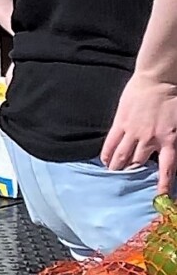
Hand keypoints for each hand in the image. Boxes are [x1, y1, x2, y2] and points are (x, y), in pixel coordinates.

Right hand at [101, 74, 176, 190]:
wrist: (158, 78)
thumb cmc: (174, 96)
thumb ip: (174, 139)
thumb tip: (170, 152)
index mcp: (170, 139)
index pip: (167, 168)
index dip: (162, 184)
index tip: (160, 197)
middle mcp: (150, 139)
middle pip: (139, 163)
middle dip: (134, 176)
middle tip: (128, 185)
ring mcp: (133, 131)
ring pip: (123, 156)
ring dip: (118, 168)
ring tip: (113, 176)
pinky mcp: (120, 122)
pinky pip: (112, 142)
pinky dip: (108, 154)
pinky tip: (105, 161)